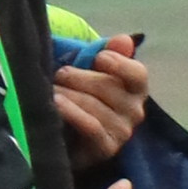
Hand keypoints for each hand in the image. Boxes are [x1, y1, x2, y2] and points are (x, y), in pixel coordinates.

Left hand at [53, 41, 148, 157]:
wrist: (69, 137)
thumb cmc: (82, 96)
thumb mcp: (92, 71)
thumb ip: (109, 53)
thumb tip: (124, 39)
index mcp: (135, 89)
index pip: (137, 74)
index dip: (119, 64)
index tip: (98, 58)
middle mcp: (135, 112)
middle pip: (109, 87)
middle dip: (78, 77)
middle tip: (58, 74)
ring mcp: (122, 132)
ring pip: (95, 105)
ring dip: (69, 94)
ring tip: (50, 89)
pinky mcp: (106, 148)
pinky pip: (91, 126)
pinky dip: (72, 113)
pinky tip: (56, 103)